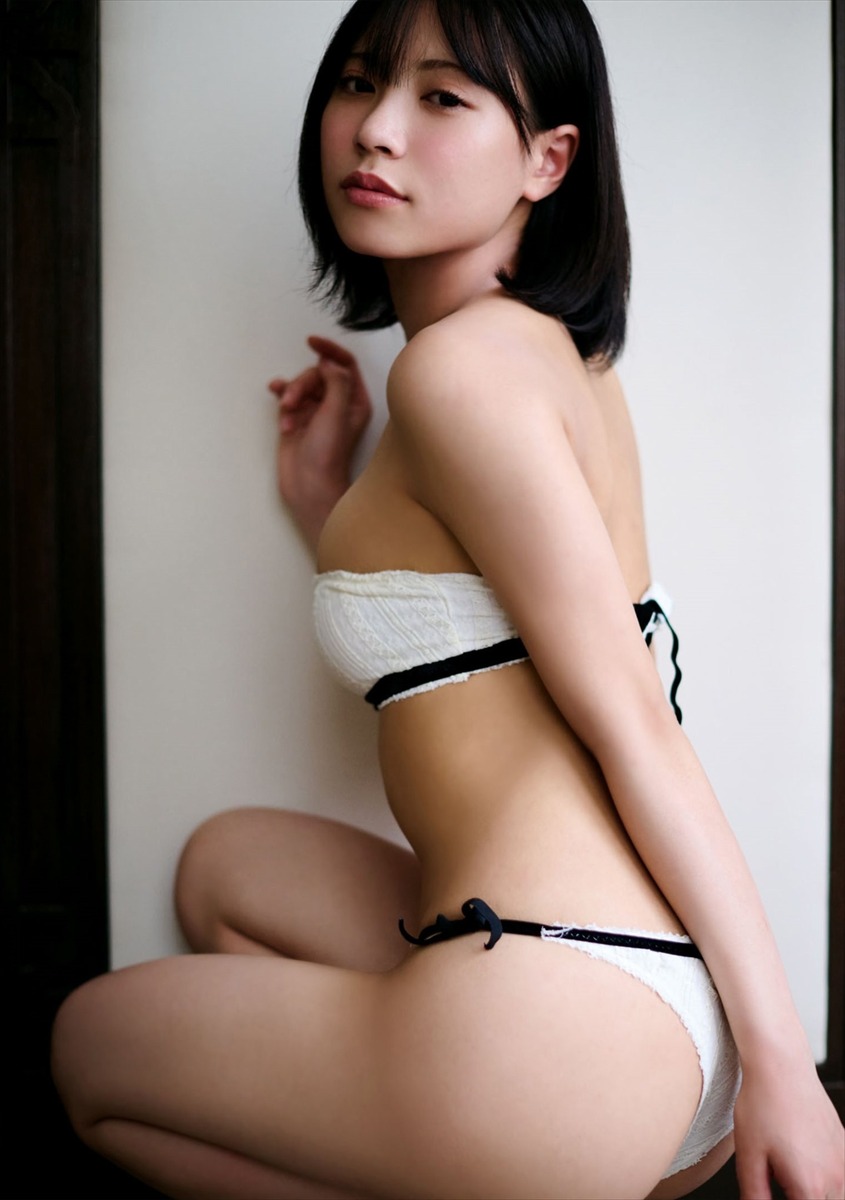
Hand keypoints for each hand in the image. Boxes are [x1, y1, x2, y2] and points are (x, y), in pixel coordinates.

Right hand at [268, 336, 371, 552]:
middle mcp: (337, 404)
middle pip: (318, 374)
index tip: (311, 341)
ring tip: (287, 418)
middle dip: (301, 383)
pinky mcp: (298, 419)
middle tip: (292, 403)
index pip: (345, 364)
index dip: (330, 349)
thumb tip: (327, 361)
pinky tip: (276, 398)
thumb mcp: (336, 414)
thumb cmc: (328, 455)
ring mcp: (316, 411)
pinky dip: (281, 398)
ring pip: (300, 385)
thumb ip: (336, 382)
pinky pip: (288, 396)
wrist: (308, 486)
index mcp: (354, 401)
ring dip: (290, 396)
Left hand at [733, 1055, 843, 1198]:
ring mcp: (843, 1162)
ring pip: (837, 1196)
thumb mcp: (748, 1157)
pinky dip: (827, 1181)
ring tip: (790, 1176)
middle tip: (780, 1183)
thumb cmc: (764, 1104)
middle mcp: (835, 1178)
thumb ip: (755, 1195)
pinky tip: (803, 1163)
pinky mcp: (844, 1147)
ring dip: (816, 1193)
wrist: (781, 1066)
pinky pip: (841, 1177)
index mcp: (811, 1187)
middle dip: (802, 1198)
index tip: (772, 1192)